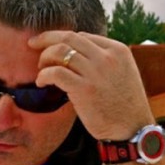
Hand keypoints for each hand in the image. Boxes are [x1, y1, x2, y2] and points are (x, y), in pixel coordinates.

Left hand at [29, 31, 154, 139]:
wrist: (132, 128)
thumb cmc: (123, 104)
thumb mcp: (121, 73)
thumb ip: (102, 61)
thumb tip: (75, 54)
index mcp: (117, 50)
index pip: (81, 36)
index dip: (61, 39)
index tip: (49, 46)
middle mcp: (107, 57)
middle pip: (68, 37)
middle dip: (46, 39)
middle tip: (32, 45)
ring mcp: (95, 72)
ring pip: (59, 51)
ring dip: (44, 58)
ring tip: (41, 70)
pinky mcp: (83, 89)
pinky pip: (55, 72)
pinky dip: (43, 75)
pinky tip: (41, 83)